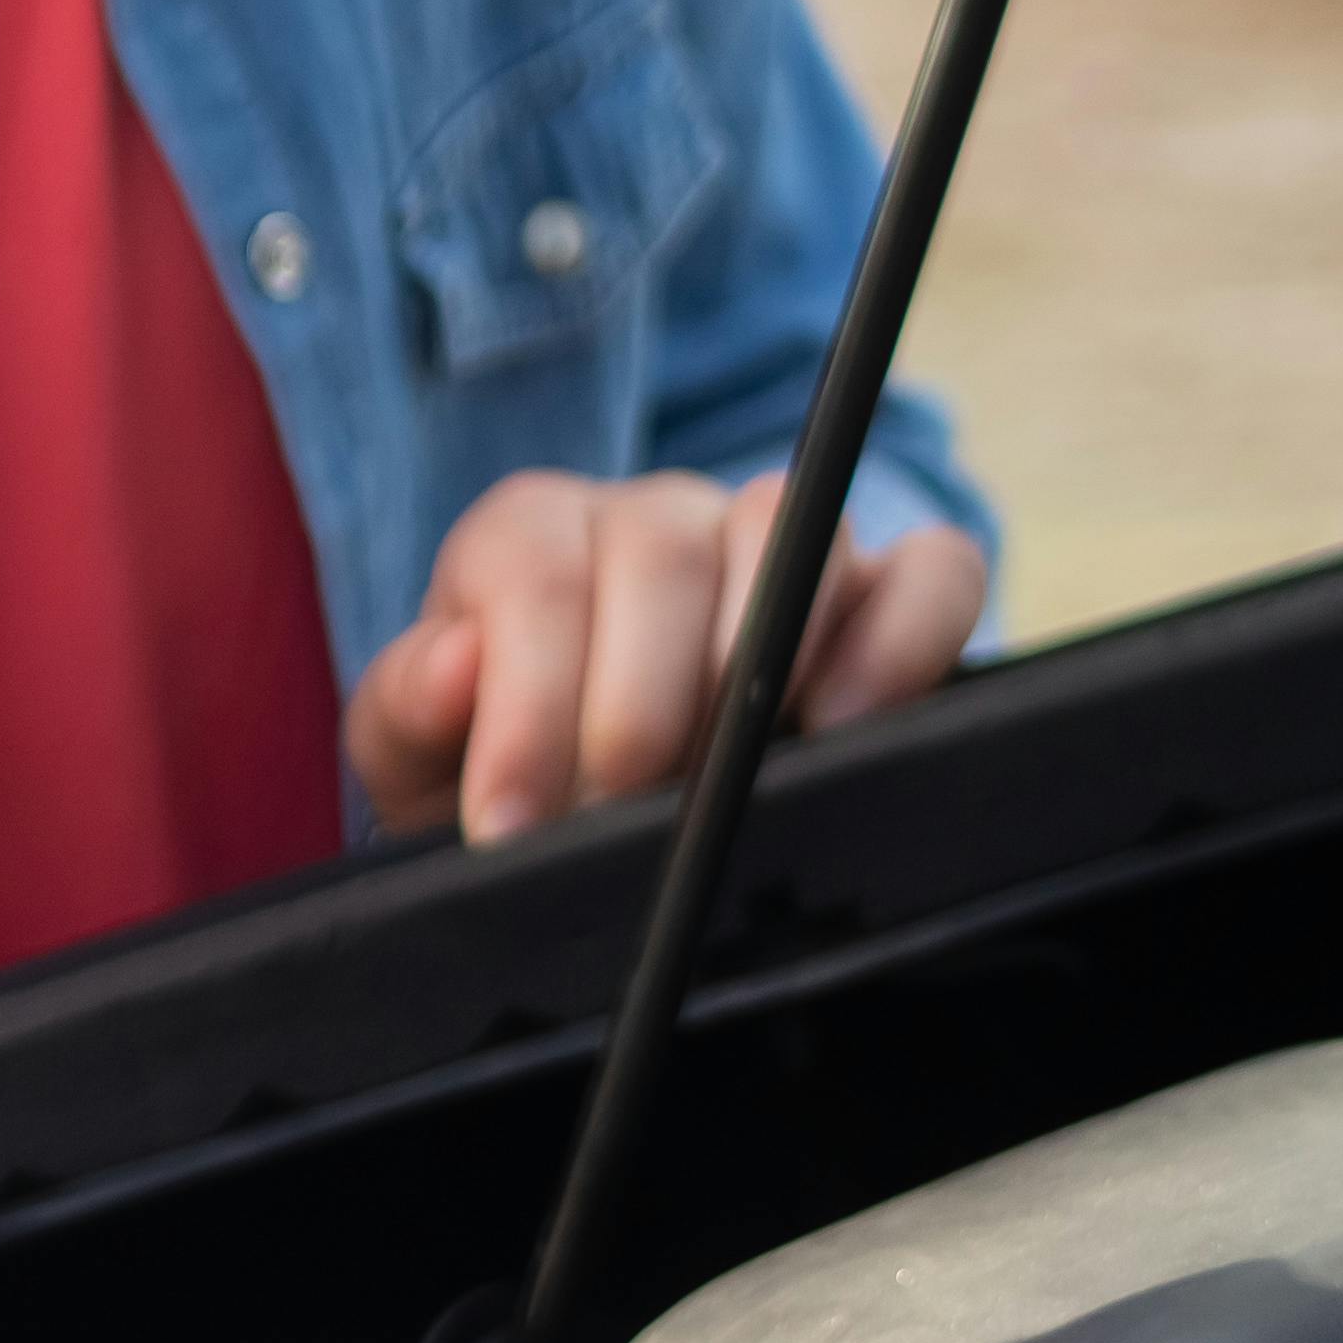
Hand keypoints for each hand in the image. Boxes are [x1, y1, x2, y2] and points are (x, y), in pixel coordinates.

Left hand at [341, 470, 985, 845]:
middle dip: (636, 708)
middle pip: (661, 551)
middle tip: (613, 820)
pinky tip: (842, 728)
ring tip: (719, 784)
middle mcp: (655, 518)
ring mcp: (777, 543)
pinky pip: (933, 571)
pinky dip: (900, 639)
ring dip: (754, 667)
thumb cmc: (496, 782)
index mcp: (528, 537)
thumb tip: (459, 660)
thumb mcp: (416, 759)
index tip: (512, 823)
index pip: (533, 570)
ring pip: (791, 534)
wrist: (591, 820)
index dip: (525, 703)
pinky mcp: (889, 593)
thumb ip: (409, 709)